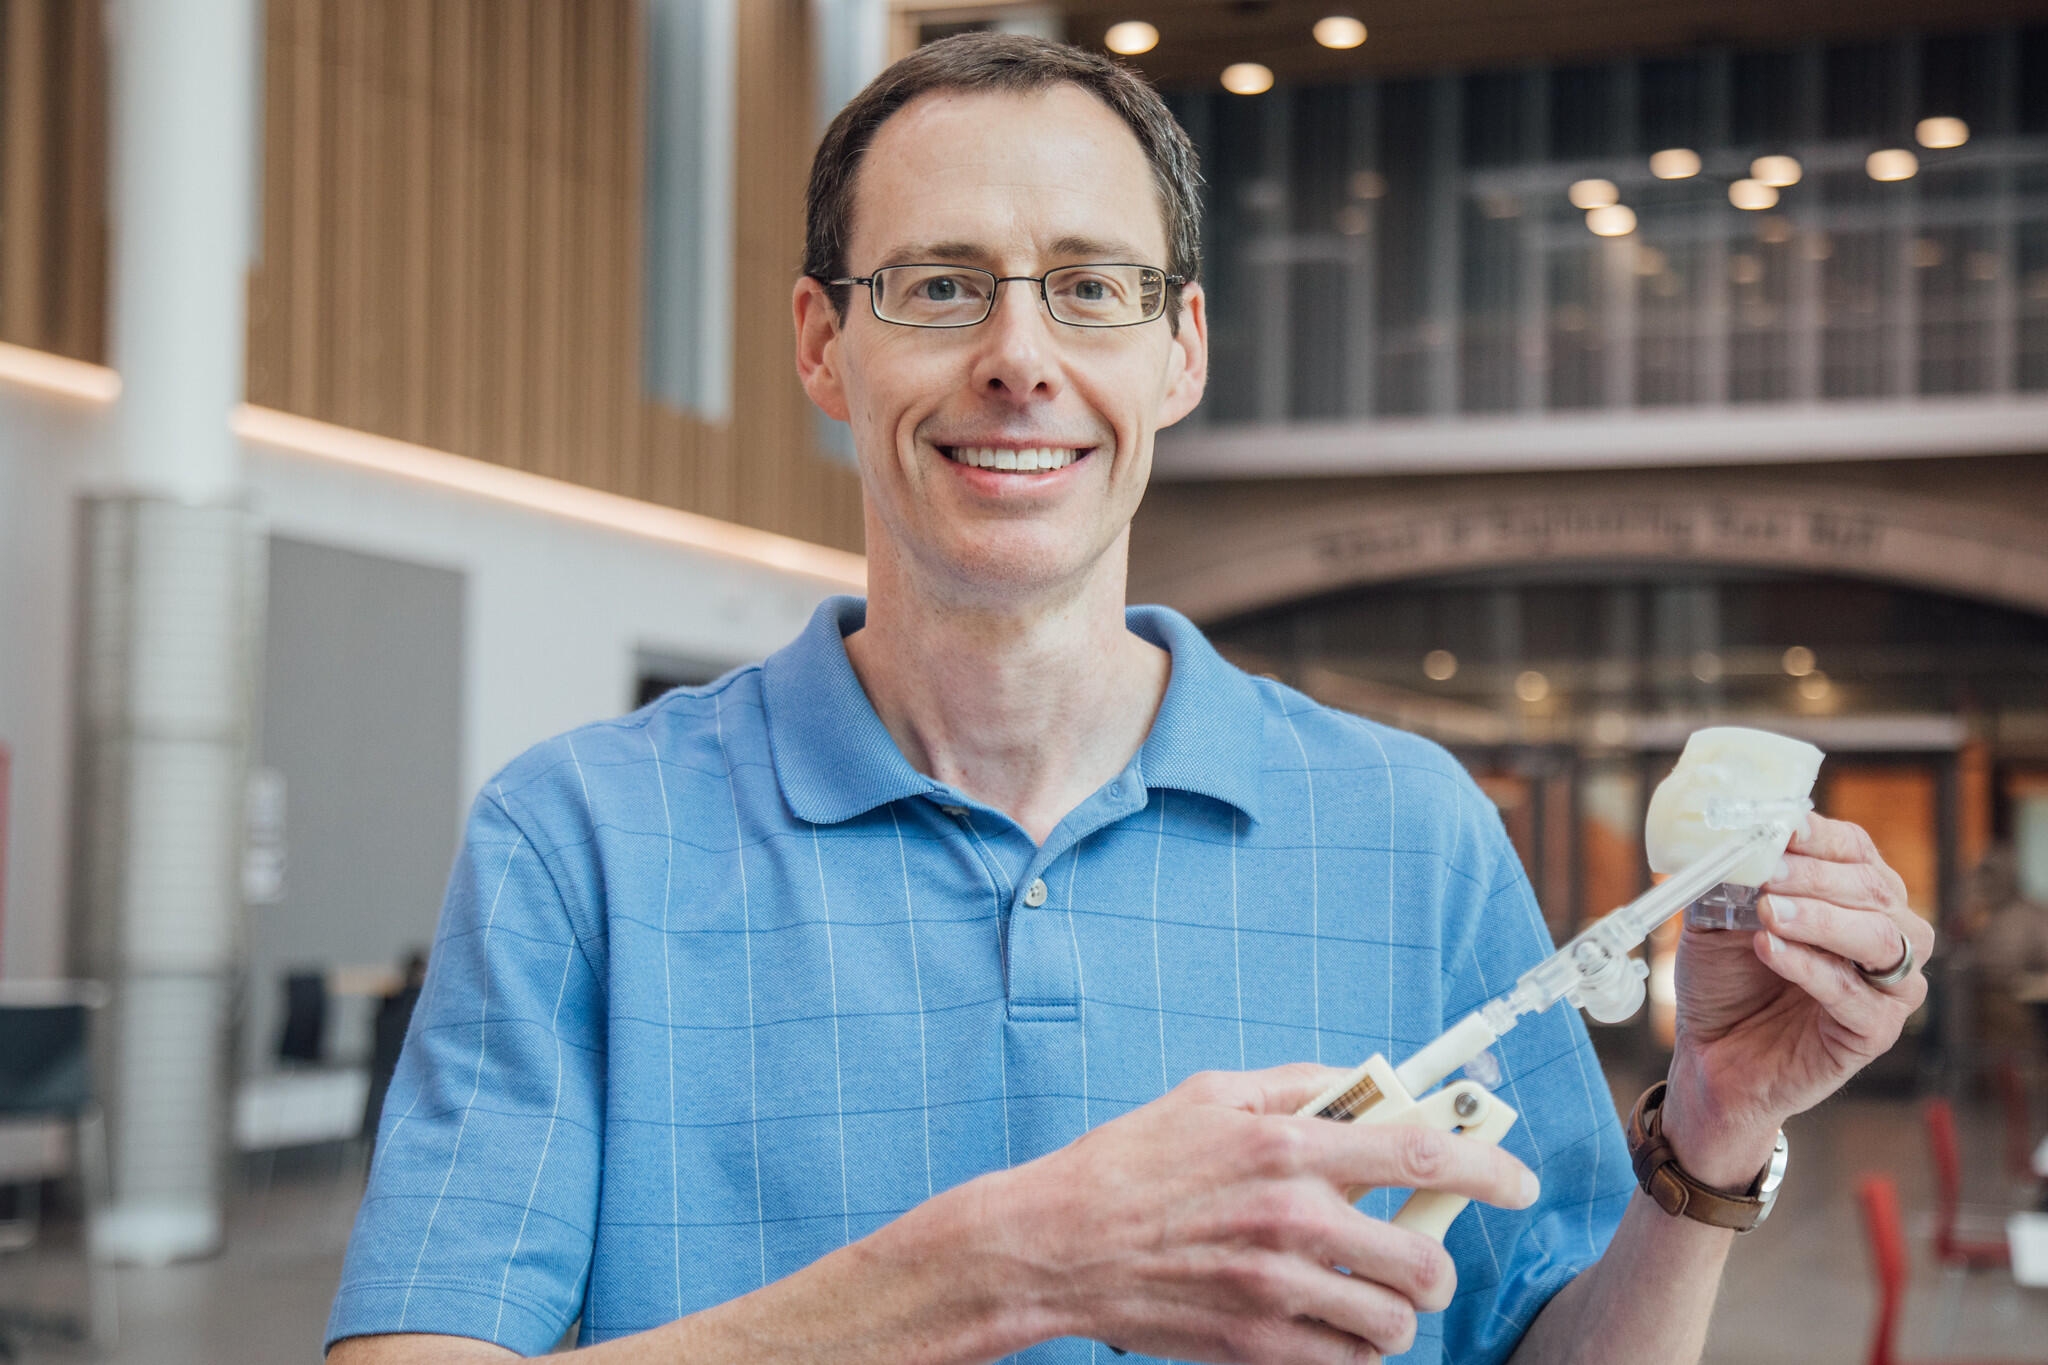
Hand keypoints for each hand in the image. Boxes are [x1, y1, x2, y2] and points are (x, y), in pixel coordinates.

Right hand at [976, 1063, 1537, 1363]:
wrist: (1057, 1244)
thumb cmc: (1131, 1162)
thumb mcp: (1211, 1095)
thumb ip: (1298, 1087)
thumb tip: (1369, 1083)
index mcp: (1286, 1146)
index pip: (1420, 1152)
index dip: (1489, 1167)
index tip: (1518, 1181)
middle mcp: (1291, 1218)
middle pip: (1425, 1259)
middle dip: (1436, 1261)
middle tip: (1415, 1254)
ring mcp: (1276, 1289)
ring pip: (1394, 1323)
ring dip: (1393, 1312)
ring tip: (1363, 1293)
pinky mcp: (1256, 1345)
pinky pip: (1345, 1362)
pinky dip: (1349, 1348)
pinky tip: (1322, 1321)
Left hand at [1662, 814, 1933, 1184]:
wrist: (1712, 1056)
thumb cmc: (1725, 982)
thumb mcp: (1718, 919)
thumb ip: (1731, 881)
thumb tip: (1733, 839)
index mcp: (1854, 897)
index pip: (1856, 851)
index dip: (1821, 836)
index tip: (1781, 826)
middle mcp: (1887, 935)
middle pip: (1876, 890)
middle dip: (1816, 876)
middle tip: (1766, 874)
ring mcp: (1888, 987)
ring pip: (1882, 940)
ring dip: (1821, 919)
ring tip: (1768, 913)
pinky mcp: (1874, 1033)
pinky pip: (1857, 996)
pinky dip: (1812, 968)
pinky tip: (1770, 950)